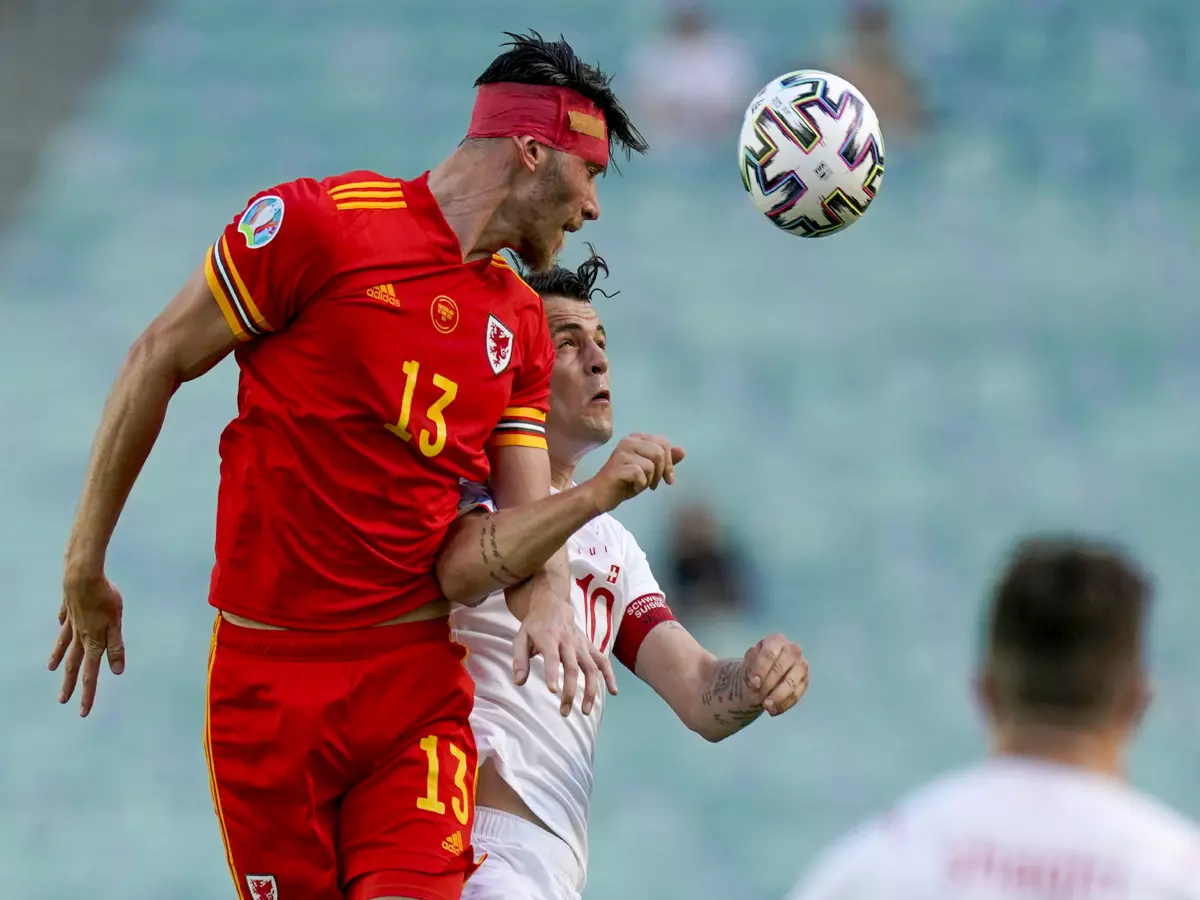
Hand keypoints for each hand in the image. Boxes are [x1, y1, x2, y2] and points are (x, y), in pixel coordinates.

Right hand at [49, 572, 124, 716]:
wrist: (82, 575)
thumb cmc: (103, 599)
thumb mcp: (116, 624)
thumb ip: (116, 647)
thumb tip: (117, 671)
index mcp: (92, 642)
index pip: (90, 674)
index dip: (88, 694)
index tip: (82, 713)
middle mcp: (79, 635)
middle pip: (73, 664)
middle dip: (69, 684)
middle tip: (62, 701)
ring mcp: (71, 621)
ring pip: (64, 644)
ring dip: (58, 658)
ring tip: (51, 669)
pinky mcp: (68, 606)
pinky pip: (64, 619)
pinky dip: (62, 624)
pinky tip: (59, 623)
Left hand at [512, 591, 617, 716]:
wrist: (553, 606)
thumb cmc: (534, 626)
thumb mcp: (520, 638)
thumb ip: (519, 660)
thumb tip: (519, 682)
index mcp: (549, 638)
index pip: (552, 657)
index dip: (552, 673)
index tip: (553, 690)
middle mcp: (568, 641)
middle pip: (573, 667)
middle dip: (570, 691)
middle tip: (564, 712)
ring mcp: (582, 644)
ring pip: (590, 668)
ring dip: (590, 690)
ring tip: (586, 711)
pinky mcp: (590, 646)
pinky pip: (603, 661)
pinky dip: (610, 676)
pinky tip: (613, 692)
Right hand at [584, 433, 685, 514]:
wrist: (600, 495)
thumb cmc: (625, 481)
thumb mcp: (649, 471)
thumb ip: (665, 460)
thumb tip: (683, 450)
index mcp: (637, 438)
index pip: (664, 443)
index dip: (669, 463)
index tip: (667, 479)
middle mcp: (629, 441)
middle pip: (660, 452)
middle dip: (661, 472)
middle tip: (653, 484)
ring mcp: (622, 452)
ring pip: (652, 465)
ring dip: (650, 479)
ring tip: (640, 484)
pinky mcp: (618, 466)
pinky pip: (641, 475)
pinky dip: (640, 485)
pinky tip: (632, 487)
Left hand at [743, 633, 806, 715]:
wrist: (762, 678)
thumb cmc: (754, 667)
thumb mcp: (747, 664)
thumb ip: (750, 666)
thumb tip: (755, 675)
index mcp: (776, 640)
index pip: (769, 653)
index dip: (761, 669)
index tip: (754, 684)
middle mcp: (793, 650)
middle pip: (780, 668)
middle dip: (767, 685)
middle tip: (756, 697)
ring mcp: (801, 665)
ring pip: (791, 683)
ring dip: (778, 697)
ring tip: (766, 707)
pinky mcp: (804, 681)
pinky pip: (796, 695)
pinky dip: (784, 705)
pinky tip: (773, 711)